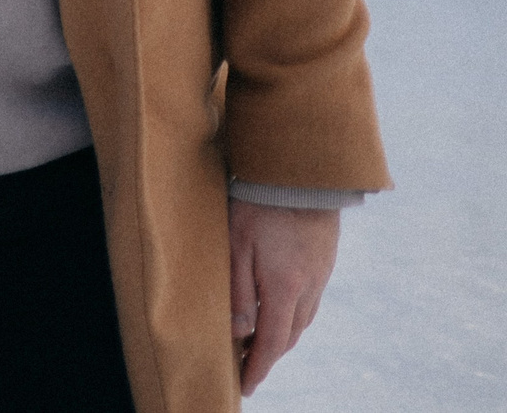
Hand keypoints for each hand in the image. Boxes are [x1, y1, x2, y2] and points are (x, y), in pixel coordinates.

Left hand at [229, 198, 340, 392]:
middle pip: (288, 336)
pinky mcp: (324, 262)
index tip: (244, 386)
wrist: (302, 173)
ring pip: (301, 321)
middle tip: (246, 366)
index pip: (269, 342)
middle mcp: (309, 288)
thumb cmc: (258, 205)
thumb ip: (238, 291)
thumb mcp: (236, 247)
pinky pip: (309, 302)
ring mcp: (320, 275)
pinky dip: (292, 316)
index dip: (256, 367)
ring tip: (258, 343)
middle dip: (267, 356)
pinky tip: (279, 311)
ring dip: (280, 337)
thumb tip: (239, 332)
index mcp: (285, 289)